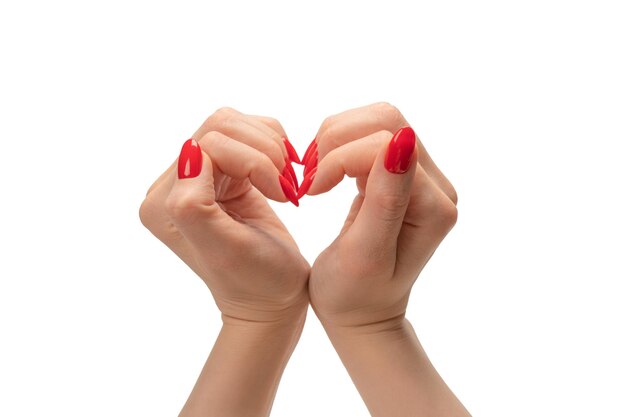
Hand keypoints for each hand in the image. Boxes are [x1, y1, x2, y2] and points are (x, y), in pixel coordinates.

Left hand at [140, 107, 307, 323]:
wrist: (275, 298)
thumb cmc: (257, 281)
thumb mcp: (224, 248)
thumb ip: (193, 204)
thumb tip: (190, 153)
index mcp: (164, 203)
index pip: (208, 143)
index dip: (253, 160)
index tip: (280, 195)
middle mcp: (174, 185)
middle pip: (221, 126)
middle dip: (264, 151)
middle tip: (286, 187)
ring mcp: (200, 177)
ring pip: (236, 124)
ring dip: (272, 148)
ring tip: (286, 185)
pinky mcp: (224, 173)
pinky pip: (249, 133)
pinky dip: (276, 149)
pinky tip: (284, 180)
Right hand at [305, 102, 457, 328]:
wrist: (360, 312)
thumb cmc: (354, 295)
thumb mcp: (365, 254)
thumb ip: (385, 199)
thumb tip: (402, 140)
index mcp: (433, 207)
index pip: (385, 144)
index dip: (338, 159)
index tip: (311, 191)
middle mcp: (437, 186)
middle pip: (387, 120)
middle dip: (336, 140)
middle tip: (310, 177)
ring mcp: (420, 177)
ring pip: (377, 120)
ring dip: (335, 139)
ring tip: (315, 176)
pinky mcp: (400, 174)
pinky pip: (370, 134)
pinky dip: (338, 146)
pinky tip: (325, 173)